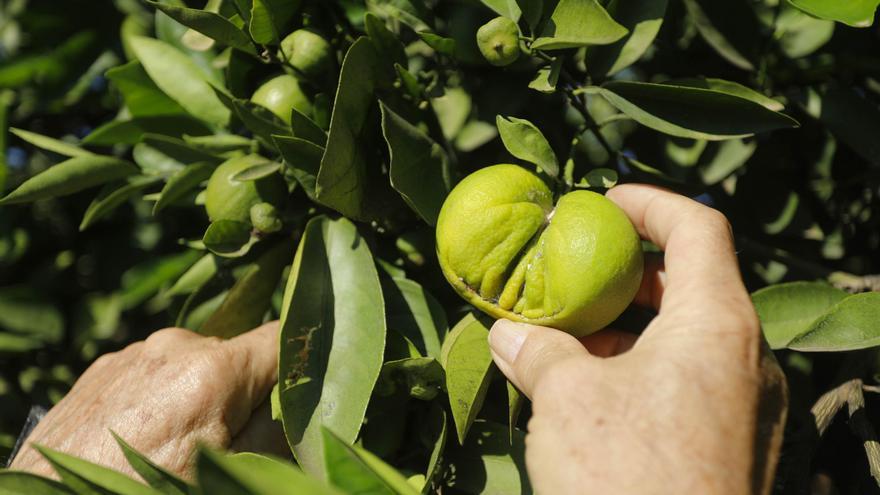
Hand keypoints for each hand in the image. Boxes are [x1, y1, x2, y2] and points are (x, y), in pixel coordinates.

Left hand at [9, 322, 283, 478]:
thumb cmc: (145, 492)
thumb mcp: (229, 472)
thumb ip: (275, 432)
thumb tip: (297, 403)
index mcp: (213, 370)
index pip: (281, 337)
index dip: (299, 360)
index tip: (301, 388)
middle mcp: (173, 346)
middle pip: (236, 358)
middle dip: (242, 394)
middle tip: (226, 444)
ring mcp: (132, 354)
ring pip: (193, 366)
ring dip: (199, 396)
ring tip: (174, 447)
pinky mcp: (101, 369)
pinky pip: (153, 374)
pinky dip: (161, 399)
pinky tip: (142, 440)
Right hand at [488, 185, 786, 494]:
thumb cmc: (628, 476)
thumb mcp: (567, 399)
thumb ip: (538, 351)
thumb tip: (508, 334)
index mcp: (717, 325)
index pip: (699, 229)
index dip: (650, 202)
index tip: (602, 201)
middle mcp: (745, 360)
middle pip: (693, 284)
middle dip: (629, 272)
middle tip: (575, 270)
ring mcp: (743, 408)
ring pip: (686, 341)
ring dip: (627, 330)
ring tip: (567, 336)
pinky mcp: (730, 449)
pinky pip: (687, 387)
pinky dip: (639, 373)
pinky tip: (587, 392)